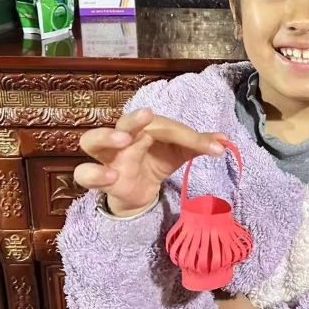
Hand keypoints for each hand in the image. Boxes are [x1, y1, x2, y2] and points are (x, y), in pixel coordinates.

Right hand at [74, 108, 226, 216]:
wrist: (140, 192)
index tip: (212, 147)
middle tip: (148, 116)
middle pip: (122, 122)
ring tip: (124, 142)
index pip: (165, 126)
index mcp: (146, 128)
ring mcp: (108, 156)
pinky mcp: (99, 178)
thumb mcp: (180, 154)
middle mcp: (124, 137)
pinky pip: (84, 173)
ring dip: (105, 137)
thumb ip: (198, 145)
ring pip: (91, 140)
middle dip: (134, 118)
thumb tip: (224, 141)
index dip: (188, 136)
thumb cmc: (157, 162)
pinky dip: (94, 174)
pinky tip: (111, 176)